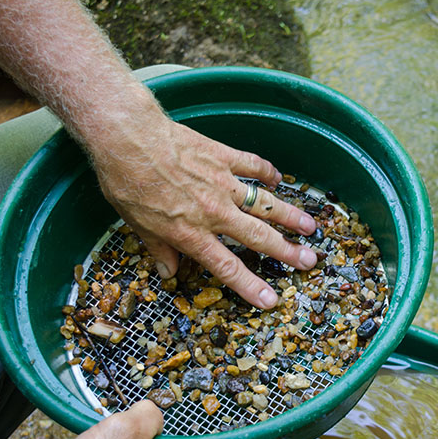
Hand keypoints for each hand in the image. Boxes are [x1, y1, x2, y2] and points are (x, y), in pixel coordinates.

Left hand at [90, 114, 316, 308]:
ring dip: (289, 215)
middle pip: (258, 236)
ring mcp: (222, 183)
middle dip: (287, 251)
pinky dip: (267, 171)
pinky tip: (279, 178)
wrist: (129, 138)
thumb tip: (168, 272)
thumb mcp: (136, 224)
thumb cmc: (126, 182)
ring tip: (310, 226)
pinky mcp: (222, 157)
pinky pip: (252, 165)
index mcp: (192, 233)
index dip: (251, 286)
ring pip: (264, 203)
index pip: (227, 266)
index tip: (272, 299)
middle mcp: (214, 212)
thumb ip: (158, 249)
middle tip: (310, 260)